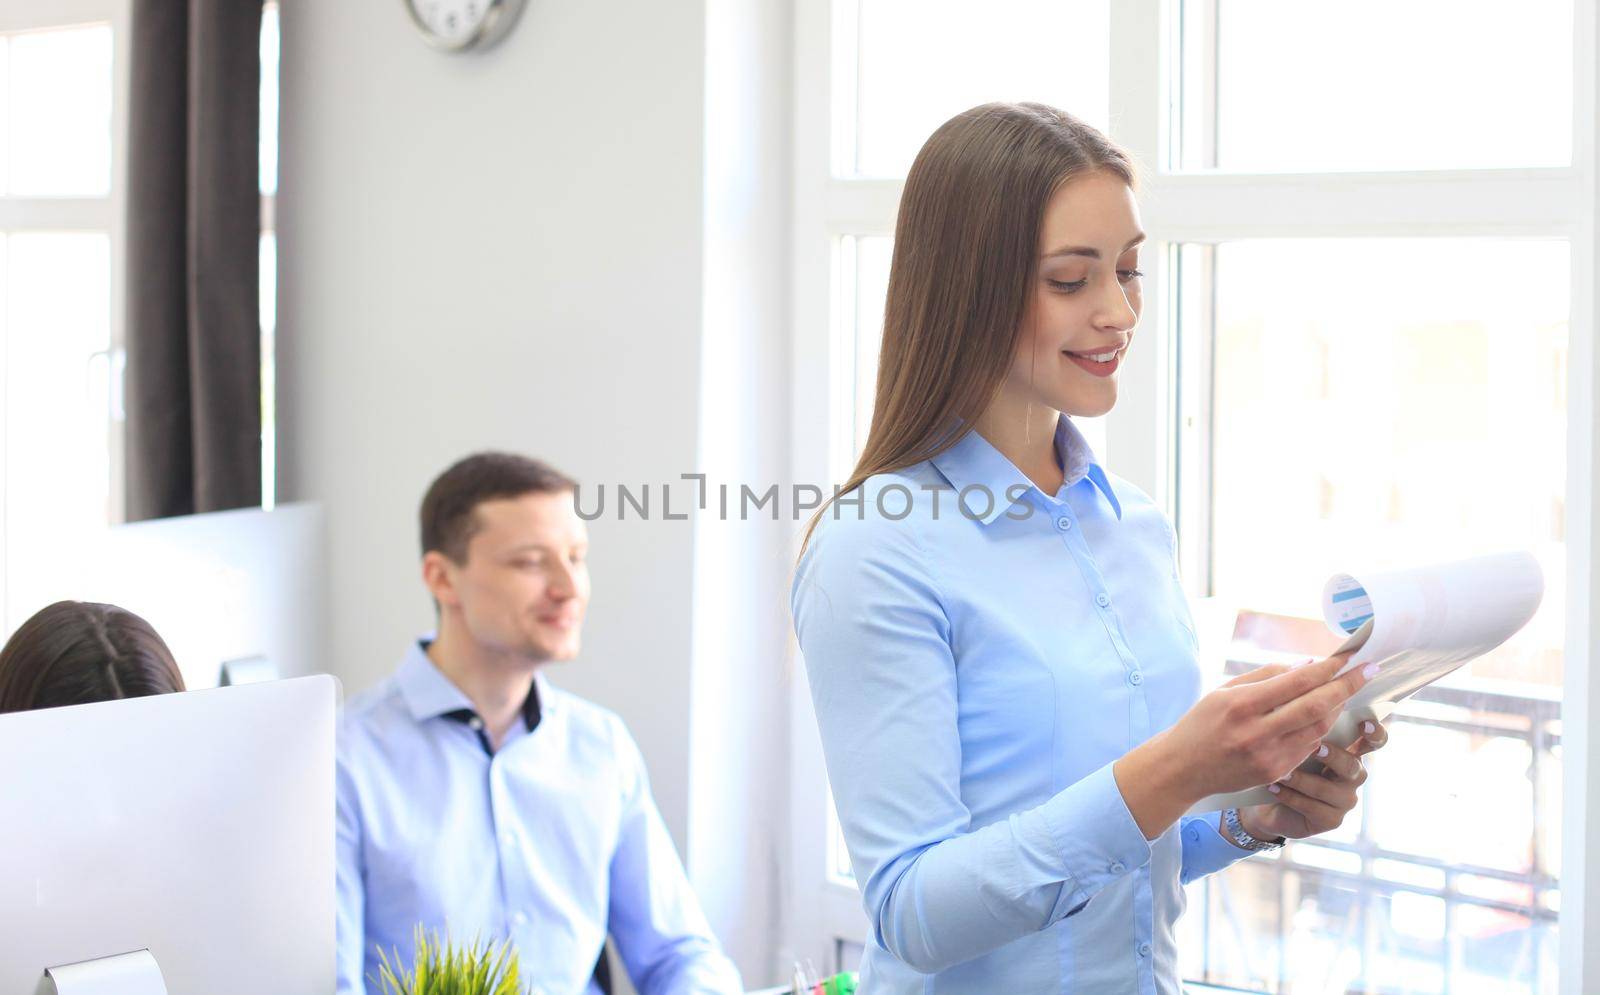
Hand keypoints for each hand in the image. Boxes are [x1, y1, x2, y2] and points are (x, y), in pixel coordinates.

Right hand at [1114, 652, 1375, 838]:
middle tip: (1369, 670)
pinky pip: (1307, 747)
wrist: (1181, 768)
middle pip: (1316, 706)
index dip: (1329, 668)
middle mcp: (1256, 731)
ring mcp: (1267, 756)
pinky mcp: (1274, 773)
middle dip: (1347, 686)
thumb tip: (1308, 666)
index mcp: (1241, 704)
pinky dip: (1318, 729)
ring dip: (1336, 707)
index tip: (1351, 657)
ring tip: (1346, 691)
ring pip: (1318, 729)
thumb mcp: (1225, 691)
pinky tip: (1321, 717)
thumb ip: (1266, 677)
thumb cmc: (1202, 722)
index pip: (1297, 682)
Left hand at [1241, 718, 1389, 840]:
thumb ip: (1305, 722)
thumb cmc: (1283, 761)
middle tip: (1316, 748)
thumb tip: (1302, 691)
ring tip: (1280, 772)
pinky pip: (1313, 808)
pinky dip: (1291, 796)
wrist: (1266, 801)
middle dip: (1335, 757)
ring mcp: (1344, 799)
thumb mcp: (1293, 740)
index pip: (1373, 740)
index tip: (1366, 722)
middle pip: (1354, 767)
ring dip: (1302, 779)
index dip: (1375, 733)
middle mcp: (1352, 774)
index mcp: (1349, 750)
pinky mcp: (1331, 820)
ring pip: (1330, 789)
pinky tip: (1273, 787)